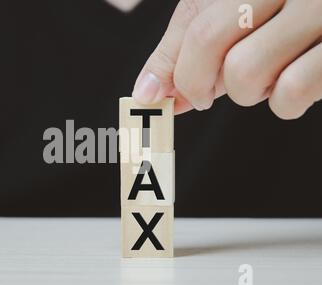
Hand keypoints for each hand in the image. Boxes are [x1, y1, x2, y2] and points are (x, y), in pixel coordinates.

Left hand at [132, 0, 321, 118]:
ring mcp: (320, 10)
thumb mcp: (235, 8)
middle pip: (209, 42)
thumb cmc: (290, 5)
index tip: (157, 93)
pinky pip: (293, 91)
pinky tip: (294, 85)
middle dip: (197, 83)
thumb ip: (189, 44)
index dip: (171, 69)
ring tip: (266, 77)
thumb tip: (151, 89)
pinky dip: (285, 104)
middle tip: (206, 94)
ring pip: (245, 73)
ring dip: (247, 92)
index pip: (193, 23)